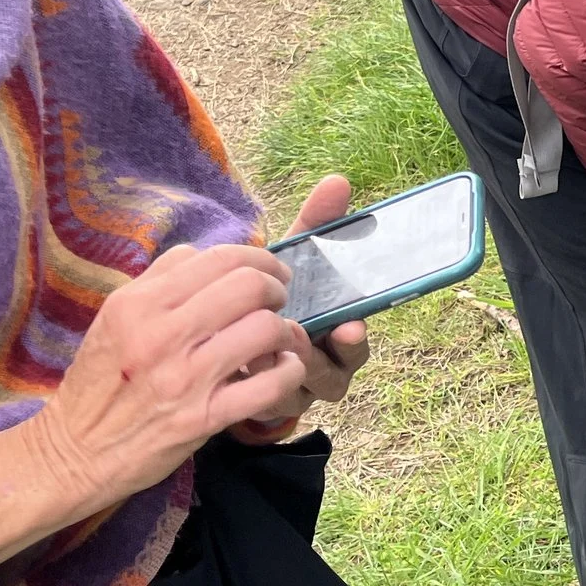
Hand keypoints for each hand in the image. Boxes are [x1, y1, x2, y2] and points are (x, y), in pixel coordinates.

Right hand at [0, 240, 304, 564]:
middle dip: (276, 288)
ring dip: (286, 331)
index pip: (218, 258)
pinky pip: (270, 385)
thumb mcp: (112, 320)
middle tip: (277, 302)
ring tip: (279, 339)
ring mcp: (185, 377)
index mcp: (137, 303)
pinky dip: (290, 371)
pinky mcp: (204, 418)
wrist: (72, 454)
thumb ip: (156, 283)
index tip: (268, 272)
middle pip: (249, 285)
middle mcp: (161, 334)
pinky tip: (285, 369)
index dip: (258, 259)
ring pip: (265, 329)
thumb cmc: (98, 384)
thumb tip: (201, 255)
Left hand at [232, 174, 371, 438]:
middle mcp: (321, 369)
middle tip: (299, 344)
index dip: (354, 340)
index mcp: (336, 336)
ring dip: (276, 374)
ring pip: (295, 394)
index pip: (355, 344)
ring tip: (256, 355)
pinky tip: (231, 368)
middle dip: (318, 363)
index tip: (348, 327)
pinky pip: (258, 403)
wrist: (229, 340)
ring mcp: (290, 391)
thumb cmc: (272, 297)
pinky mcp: (257, 404)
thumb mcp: (291, 260)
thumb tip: (338, 180)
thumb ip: (315, 226)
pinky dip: (248, 388)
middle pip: (334, 377)